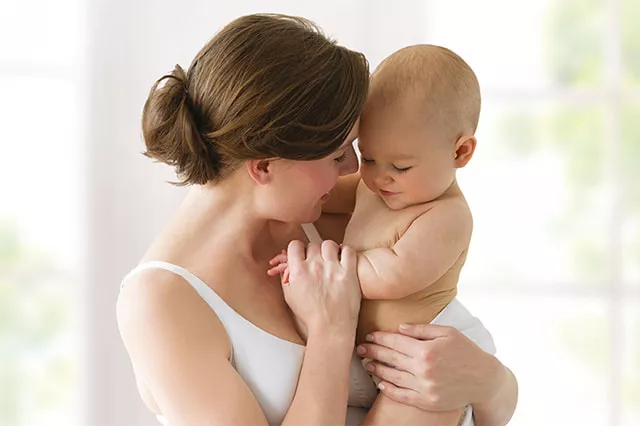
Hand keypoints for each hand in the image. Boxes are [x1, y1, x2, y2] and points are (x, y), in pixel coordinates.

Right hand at [274, 240, 360, 336]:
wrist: (331, 327)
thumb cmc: (311, 315)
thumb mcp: (290, 297)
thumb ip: (286, 278)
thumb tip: (286, 265)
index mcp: (298, 271)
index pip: (295, 245)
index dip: (297, 249)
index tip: (301, 254)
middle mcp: (315, 267)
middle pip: (312, 245)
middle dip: (313, 252)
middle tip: (316, 261)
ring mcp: (333, 268)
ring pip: (329, 244)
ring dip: (328, 250)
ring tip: (330, 259)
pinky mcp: (349, 272)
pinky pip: (348, 251)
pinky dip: (345, 251)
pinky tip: (343, 257)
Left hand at [357, 324, 505, 410]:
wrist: (484, 380)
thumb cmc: (466, 351)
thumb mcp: (447, 333)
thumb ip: (421, 330)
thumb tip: (399, 329)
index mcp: (427, 350)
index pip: (395, 342)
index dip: (380, 338)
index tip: (369, 335)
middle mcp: (424, 369)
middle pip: (391, 358)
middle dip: (372, 352)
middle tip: (360, 348)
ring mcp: (425, 387)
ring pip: (393, 377)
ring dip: (377, 369)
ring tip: (366, 364)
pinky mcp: (428, 401)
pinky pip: (403, 396)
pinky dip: (390, 390)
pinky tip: (381, 383)